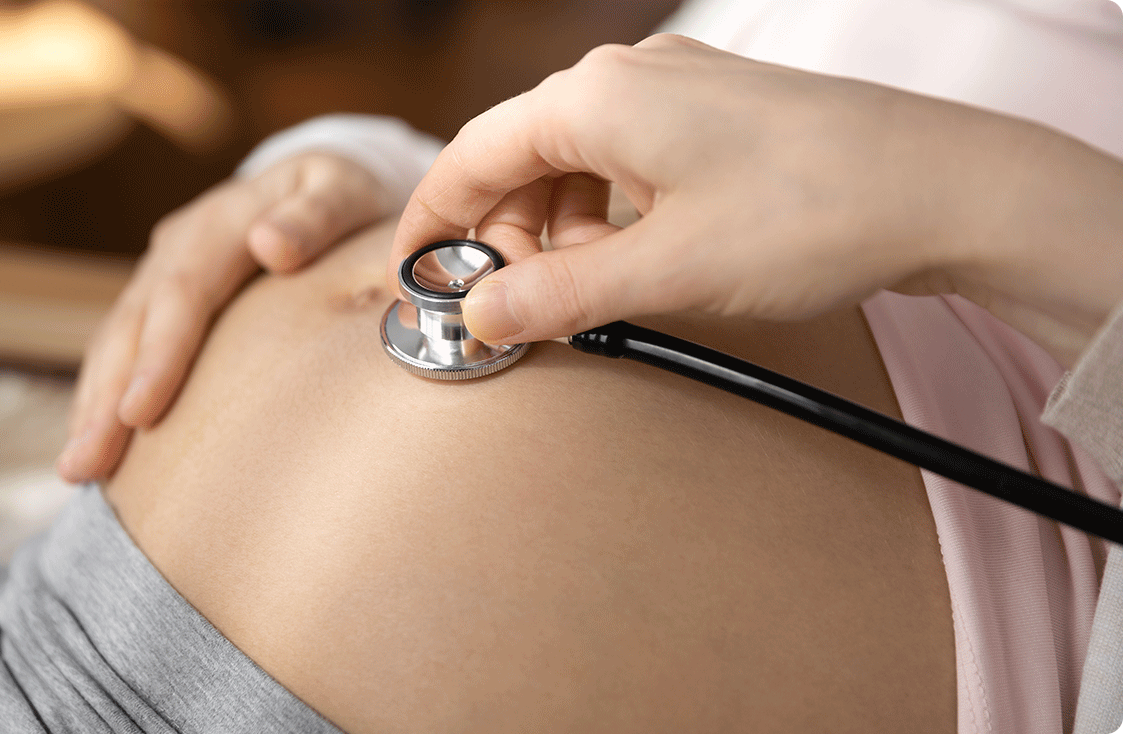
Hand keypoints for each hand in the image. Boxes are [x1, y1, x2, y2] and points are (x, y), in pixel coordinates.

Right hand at [58, 152, 392, 480]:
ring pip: (115, 344)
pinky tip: (97, 447)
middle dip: (105, 399)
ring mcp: (161, 276)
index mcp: (219, 225)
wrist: (318, 182)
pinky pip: (122, 351)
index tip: (139, 413)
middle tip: (83, 465)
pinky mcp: (160, 303)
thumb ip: (315, 217)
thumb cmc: (341, 196)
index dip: (160, 354)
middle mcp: (176, 249)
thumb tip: (271, 245)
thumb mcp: (341, 191)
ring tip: (76, 471)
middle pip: (131, 327)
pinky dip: (103, 397)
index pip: (182, 294)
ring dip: (92, 406)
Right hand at [391, 34, 1122, 365]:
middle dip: (505, 239)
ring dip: (562, 233)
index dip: (431, 223)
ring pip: (573, 164)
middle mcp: (627, 77)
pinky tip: (637, 259)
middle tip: (520, 310)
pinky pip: (625, 163)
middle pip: (519, 159)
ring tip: (593, 292)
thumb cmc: (813, 213)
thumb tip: (482, 315)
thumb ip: (558, 294)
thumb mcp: (667, 269)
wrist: (945, 187)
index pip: (472, 156)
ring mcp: (675, 92)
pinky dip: (609, 216)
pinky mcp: (712, 116)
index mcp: (596, 98)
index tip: (411, 277)